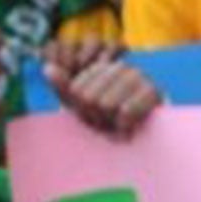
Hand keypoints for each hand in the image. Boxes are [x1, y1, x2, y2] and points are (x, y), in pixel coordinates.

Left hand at [45, 41, 162, 138]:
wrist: (145, 134)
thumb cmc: (111, 119)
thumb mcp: (82, 104)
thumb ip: (63, 87)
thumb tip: (47, 68)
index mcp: (101, 67)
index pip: (77, 91)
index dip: (83, 111)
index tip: (96, 116)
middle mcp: (120, 67)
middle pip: (90, 99)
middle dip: (97, 118)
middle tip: (108, 124)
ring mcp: (139, 76)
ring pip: (106, 104)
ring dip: (110, 123)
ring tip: (118, 125)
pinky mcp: (153, 91)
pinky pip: (125, 111)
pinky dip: (124, 126)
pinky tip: (129, 129)